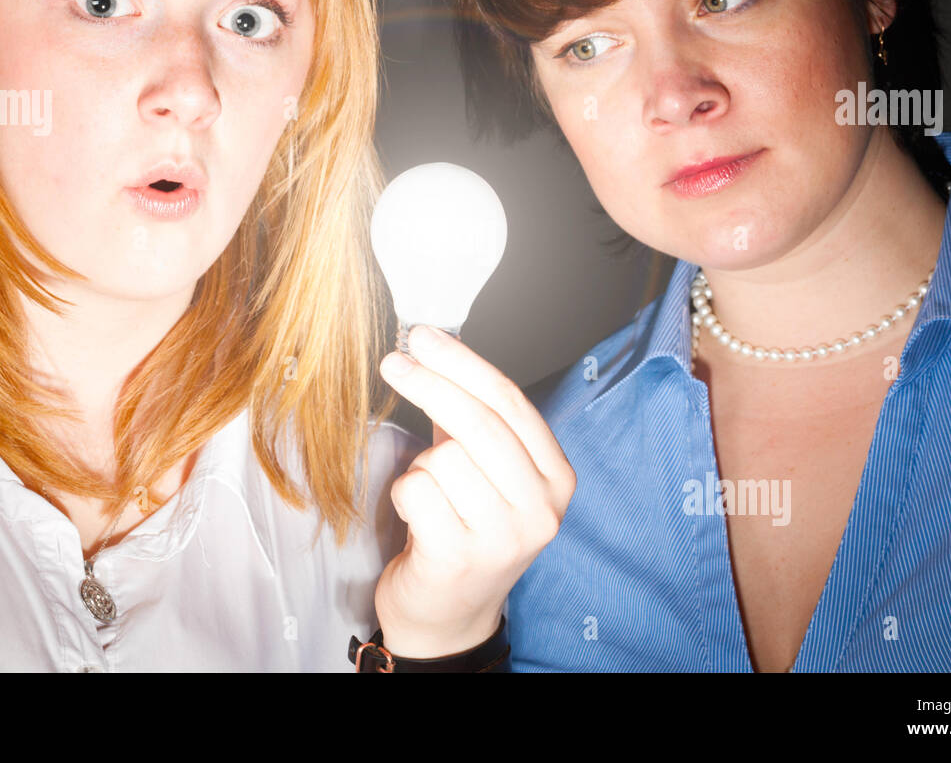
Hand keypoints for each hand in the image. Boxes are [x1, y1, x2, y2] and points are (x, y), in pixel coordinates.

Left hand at [373, 325, 575, 657]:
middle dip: (431, 384)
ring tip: (432, 496)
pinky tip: (419, 519)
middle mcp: (542, 508)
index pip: (511, 402)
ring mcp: (505, 537)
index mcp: (556, 477)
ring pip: (444, 457)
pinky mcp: (460, 557)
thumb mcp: (484, 470)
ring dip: (422, 467)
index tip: (424, 337)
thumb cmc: (463, 527)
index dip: (463, 362)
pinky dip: (406, 495)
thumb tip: (437, 346)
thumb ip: (472, 415)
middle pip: (480, 422)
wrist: (448, 613)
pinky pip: (417, 490)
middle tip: (393, 361)